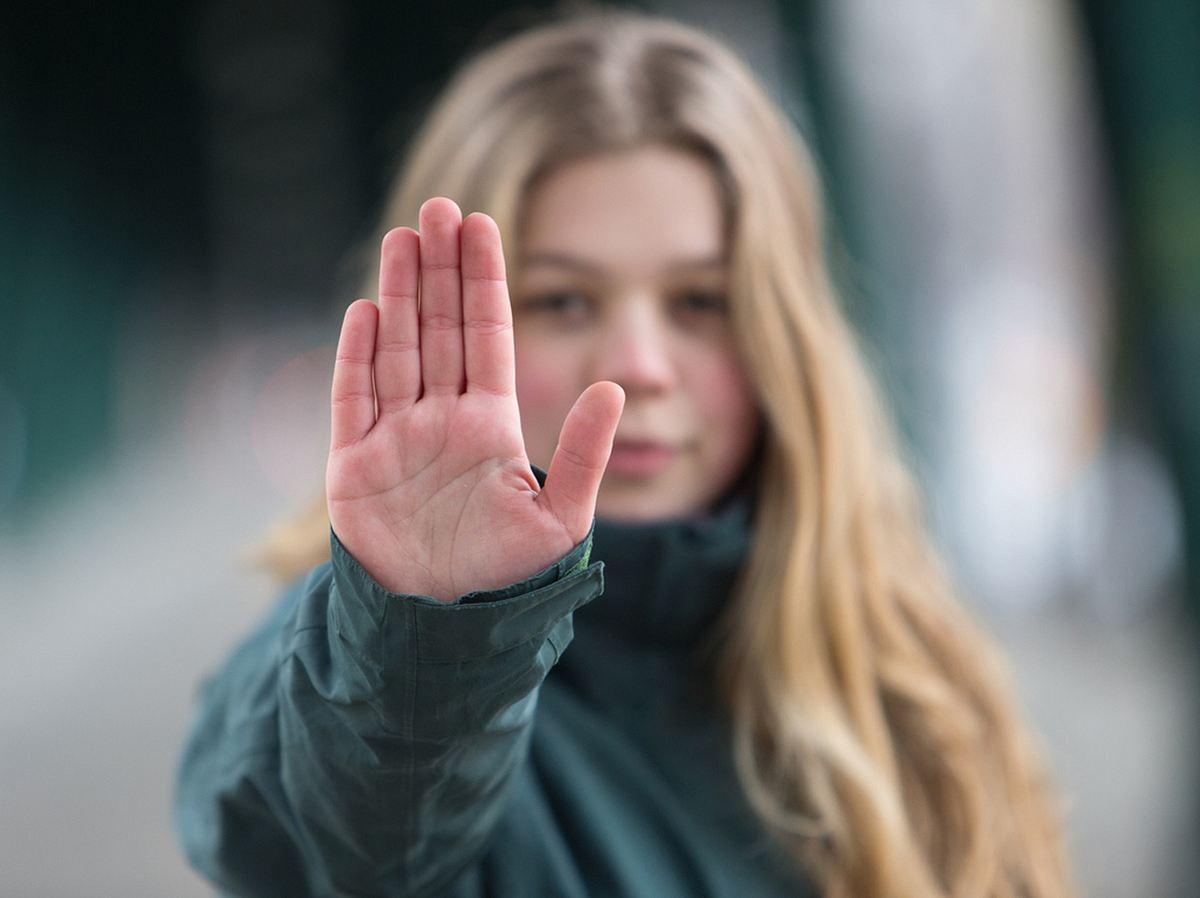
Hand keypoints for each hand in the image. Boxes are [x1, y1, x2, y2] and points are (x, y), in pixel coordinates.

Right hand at [325, 198, 623, 600]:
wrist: (443, 632)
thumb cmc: (506, 581)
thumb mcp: (559, 519)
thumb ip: (583, 455)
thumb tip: (615, 389)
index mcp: (491, 426)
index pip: (487, 336)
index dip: (482, 281)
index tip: (480, 224)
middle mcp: (442, 421)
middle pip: (439, 328)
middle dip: (438, 268)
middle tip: (437, 207)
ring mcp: (396, 438)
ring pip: (396, 349)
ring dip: (398, 293)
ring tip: (403, 237)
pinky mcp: (354, 466)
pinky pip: (353, 399)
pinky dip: (357, 356)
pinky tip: (365, 310)